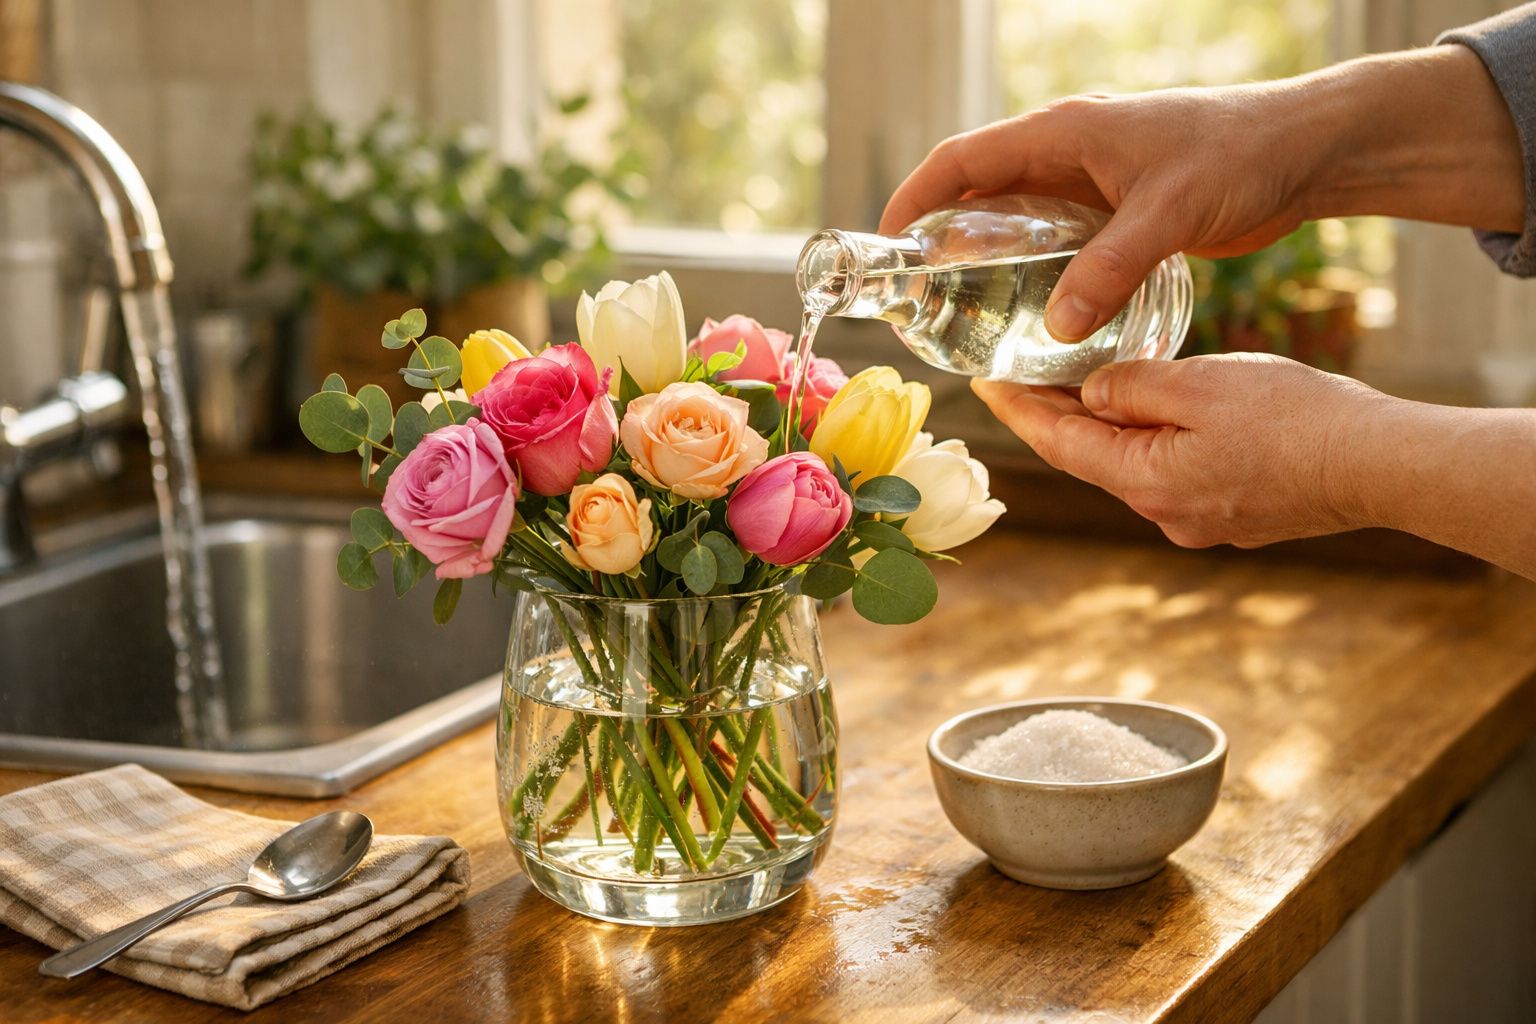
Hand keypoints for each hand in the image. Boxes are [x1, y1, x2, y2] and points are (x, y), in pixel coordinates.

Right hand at [883, 46, 1521, 342]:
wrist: (1303, 151)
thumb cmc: (1239, 156)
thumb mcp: (1170, 212)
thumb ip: (1110, 270)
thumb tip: (1058, 328)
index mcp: (1063, 132)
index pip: (962, 159)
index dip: (915, 199)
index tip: (887, 246)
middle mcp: (1066, 153)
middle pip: (978, 192)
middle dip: (940, 239)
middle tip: (918, 296)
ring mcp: (1089, 182)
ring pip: (1014, 220)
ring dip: (984, 260)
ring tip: (960, 313)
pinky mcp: (1115, 210)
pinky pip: (1054, 242)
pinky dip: (1031, 272)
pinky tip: (1029, 314)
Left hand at [972, 355, 1386, 548]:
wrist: (1380, 464)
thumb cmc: (1295, 420)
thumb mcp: (1199, 384)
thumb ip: (1132, 387)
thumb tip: (1093, 394)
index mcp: (1145, 483)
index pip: (1059, 444)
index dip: (1018, 411)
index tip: (983, 385)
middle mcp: (1163, 514)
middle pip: (1093, 457)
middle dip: (1059, 414)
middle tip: (1025, 373)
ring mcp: (1199, 520)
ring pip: (1136, 463)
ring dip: (1111, 425)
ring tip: (1087, 380)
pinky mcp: (1233, 513)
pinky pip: (1175, 470)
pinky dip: (1155, 438)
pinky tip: (1160, 409)